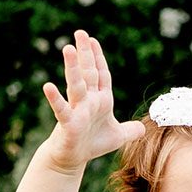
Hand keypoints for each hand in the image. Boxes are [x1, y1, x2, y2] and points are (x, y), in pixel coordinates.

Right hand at [41, 30, 144, 172]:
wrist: (73, 158)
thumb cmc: (92, 144)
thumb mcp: (118, 137)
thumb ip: (130, 130)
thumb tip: (144, 128)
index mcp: (101, 100)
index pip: (102, 75)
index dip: (99, 58)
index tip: (94, 40)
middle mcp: (88, 101)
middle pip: (88, 73)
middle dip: (86, 53)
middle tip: (80, 33)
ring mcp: (77, 110)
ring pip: (76, 86)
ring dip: (73, 68)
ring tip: (68, 48)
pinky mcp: (68, 123)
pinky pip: (62, 109)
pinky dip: (55, 99)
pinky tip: (48, 86)